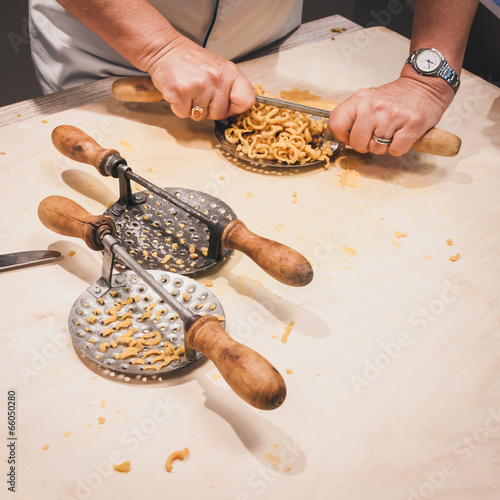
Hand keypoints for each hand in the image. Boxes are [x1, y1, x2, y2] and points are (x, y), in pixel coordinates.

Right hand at [145, 35, 254, 120]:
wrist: (163, 48)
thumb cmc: (190, 61)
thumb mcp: (217, 68)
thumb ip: (229, 87)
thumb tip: (234, 111)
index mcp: (229, 72)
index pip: (247, 100)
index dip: (236, 108)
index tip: (228, 105)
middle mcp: (216, 79)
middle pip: (220, 114)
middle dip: (209, 109)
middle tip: (199, 92)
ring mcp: (199, 86)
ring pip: (201, 116)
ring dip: (192, 108)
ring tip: (188, 90)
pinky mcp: (181, 94)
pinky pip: (184, 114)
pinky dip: (179, 107)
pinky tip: (179, 92)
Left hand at [328, 69, 453, 155]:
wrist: (425, 86)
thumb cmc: (394, 98)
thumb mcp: (366, 100)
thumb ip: (352, 117)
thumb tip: (340, 137)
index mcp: (360, 99)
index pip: (336, 124)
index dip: (343, 136)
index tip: (352, 135)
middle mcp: (374, 107)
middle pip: (357, 143)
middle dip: (366, 144)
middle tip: (377, 133)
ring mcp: (393, 116)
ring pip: (376, 149)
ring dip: (384, 146)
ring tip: (392, 130)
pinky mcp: (411, 125)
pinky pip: (395, 150)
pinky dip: (398, 147)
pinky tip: (401, 134)